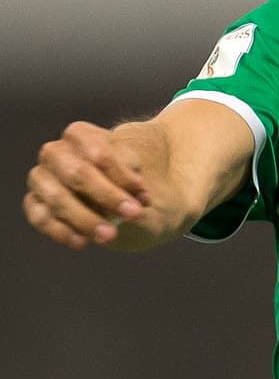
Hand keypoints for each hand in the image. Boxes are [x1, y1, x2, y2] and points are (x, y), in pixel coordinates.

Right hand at [24, 121, 151, 248]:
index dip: (123, 177)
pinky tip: (82, 242)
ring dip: (85, 219)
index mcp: (78, 135)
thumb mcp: (134, 171)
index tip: (145, 197)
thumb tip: (138, 196)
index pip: (99, 154)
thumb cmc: (122, 177)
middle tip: (133, 215)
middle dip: (107, 196)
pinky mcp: (34, 204)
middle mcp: (54, 153)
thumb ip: (133, 179)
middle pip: (77, 174)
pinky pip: (41, 218)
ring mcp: (41, 178)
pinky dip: (61, 232)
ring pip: (57, 198)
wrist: (111, 194)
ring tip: (110, 235)